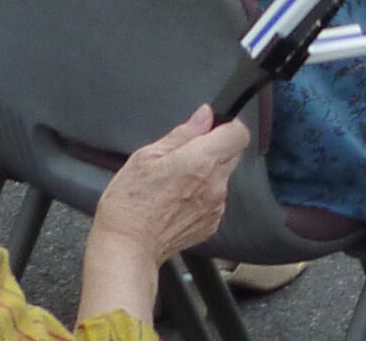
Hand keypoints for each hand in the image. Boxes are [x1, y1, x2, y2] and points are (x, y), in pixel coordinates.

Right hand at [79, 106, 248, 321]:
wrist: (127, 249)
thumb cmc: (129, 204)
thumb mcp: (145, 157)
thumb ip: (182, 133)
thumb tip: (204, 115)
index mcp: (201, 161)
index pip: (239, 133)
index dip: (226, 127)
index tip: (210, 130)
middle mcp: (216, 183)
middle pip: (233, 154)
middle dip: (216, 149)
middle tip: (186, 157)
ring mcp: (216, 206)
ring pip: (223, 177)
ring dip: (208, 174)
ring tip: (176, 184)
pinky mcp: (211, 224)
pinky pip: (216, 200)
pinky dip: (203, 196)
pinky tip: (177, 202)